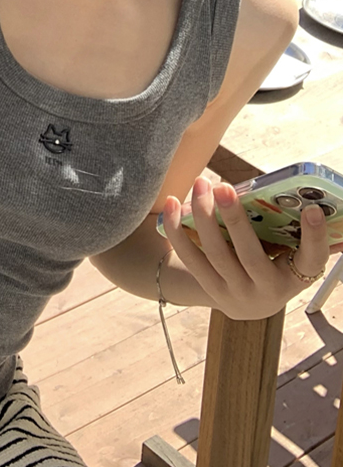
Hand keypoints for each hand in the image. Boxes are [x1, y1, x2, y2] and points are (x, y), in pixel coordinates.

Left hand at [161, 176, 341, 320]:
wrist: (246, 301)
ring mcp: (235, 292)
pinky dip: (177, 228)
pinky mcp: (209, 288)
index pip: (311, 260)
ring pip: (215, 253)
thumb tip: (294, 194)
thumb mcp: (287, 255)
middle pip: (249, 254)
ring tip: (200, 185)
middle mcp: (267, 291)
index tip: (311, 209)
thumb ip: (290, 232)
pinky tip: (172, 203)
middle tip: (223, 186)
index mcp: (294, 279)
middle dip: (234, 218)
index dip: (315, 237)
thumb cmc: (271, 264)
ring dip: (203, 215)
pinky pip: (189, 257)